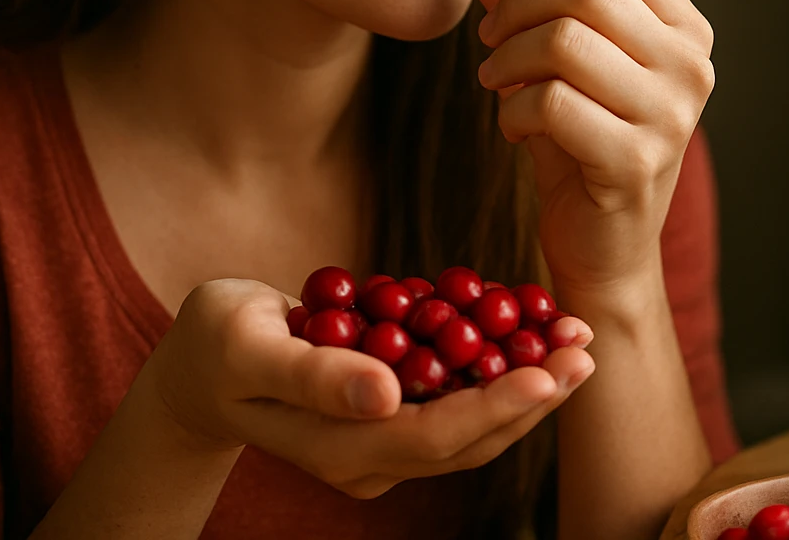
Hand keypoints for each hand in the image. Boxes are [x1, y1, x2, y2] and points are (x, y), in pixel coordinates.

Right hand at [147, 278, 594, 498]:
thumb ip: (312, 374)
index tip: (550, 373)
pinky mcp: (391, 417)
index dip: (497, 408)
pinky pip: (457, 398)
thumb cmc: (214, 344)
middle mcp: (371, 458)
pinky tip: (532, 330)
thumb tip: (387, 393)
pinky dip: (498, 367)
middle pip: (470, 437)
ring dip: (529, 383)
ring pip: (473, 423)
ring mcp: (383, 442)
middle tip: (586, 346)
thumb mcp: (247, 346)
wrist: (201, 367)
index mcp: (339, 448)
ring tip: (576, 338)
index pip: (435, 437)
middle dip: (534, 394)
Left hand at [463, 0, 714, 303]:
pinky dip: (514, 108)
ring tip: (497, 83)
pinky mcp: (635, 162)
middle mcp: (689, 65)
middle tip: (489, 37)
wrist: (604, 249)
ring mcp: (669, 115)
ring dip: (508, 58)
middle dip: (517, 3)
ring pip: (564, 40)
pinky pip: (551, 102)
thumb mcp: (553, 62)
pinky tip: (514, 126)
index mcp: (683, 28)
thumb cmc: (581, 145)